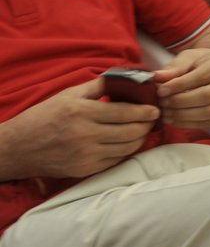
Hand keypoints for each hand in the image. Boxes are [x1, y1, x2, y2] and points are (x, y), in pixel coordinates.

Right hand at [0, 79, 157, 179]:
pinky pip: (115, 161)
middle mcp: (85, 135)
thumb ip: (98, 86)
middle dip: (146, 125)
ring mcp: (86, 155)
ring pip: (127, 148)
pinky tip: (126, 144)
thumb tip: (125, 77)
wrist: (17, 148)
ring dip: (139, 139)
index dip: (145, 112)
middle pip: (131, 132)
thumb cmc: (43, 117)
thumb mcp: (68, 95)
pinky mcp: (84, 169)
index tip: (154, 109)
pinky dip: (125, 152)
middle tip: (151, 120)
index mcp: (82, 112)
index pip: (126, 113)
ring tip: (142, 131)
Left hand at [152, 48, 209, 127]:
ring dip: (183, 115)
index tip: (161, 91)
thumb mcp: (189, 57)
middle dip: (180, 102)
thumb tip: (156, 77)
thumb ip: (174, 68)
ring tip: (166, 113)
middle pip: (206, 96)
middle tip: (162, 103)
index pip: (201, 77)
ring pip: (209, 111)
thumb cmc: (203, 62)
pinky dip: (189, 123)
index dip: (179, 86)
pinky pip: (209, 122)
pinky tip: (174, 120)